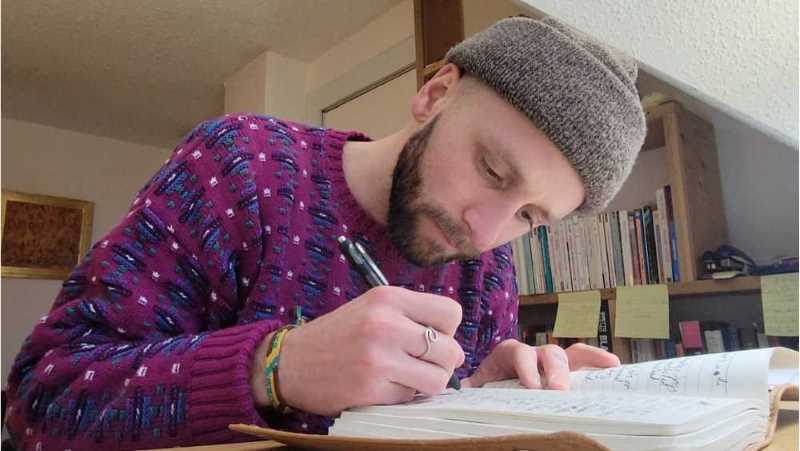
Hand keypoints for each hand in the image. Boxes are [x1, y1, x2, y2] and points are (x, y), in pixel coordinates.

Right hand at [251, 286, 464, 415]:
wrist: (290, 362)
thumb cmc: (337, 335)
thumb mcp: (371, 308)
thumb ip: (410, 317)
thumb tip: (454, 346)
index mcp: (388, 298)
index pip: (451, 313)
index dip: (448, 331)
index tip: (432, 338)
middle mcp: (386, 323)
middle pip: (451, 350)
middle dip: (443, 362)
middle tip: (422, 365)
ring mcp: (379, 358)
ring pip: (438, 380)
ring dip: (426, 384)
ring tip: (406, 378)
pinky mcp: (372, 389)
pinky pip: (412, 398)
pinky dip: (404, 397)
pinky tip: (384, 387)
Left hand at [460, 340, 619, 389]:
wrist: (494, 385)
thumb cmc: (488, 385)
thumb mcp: (478, 385)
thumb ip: (472, 386)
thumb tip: (457, 389)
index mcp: (508, 353)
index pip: (518, 352)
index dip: (525, 366)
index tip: (531, 385)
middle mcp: (533, 353)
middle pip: (548, 353)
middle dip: (554, 370)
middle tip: (557, 390)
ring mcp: (552, 360)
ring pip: (570, 354)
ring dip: (585, 361)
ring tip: (603, 368)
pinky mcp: (567, 370)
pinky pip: (585, 363)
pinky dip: (599, 361)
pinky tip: (615, 366)